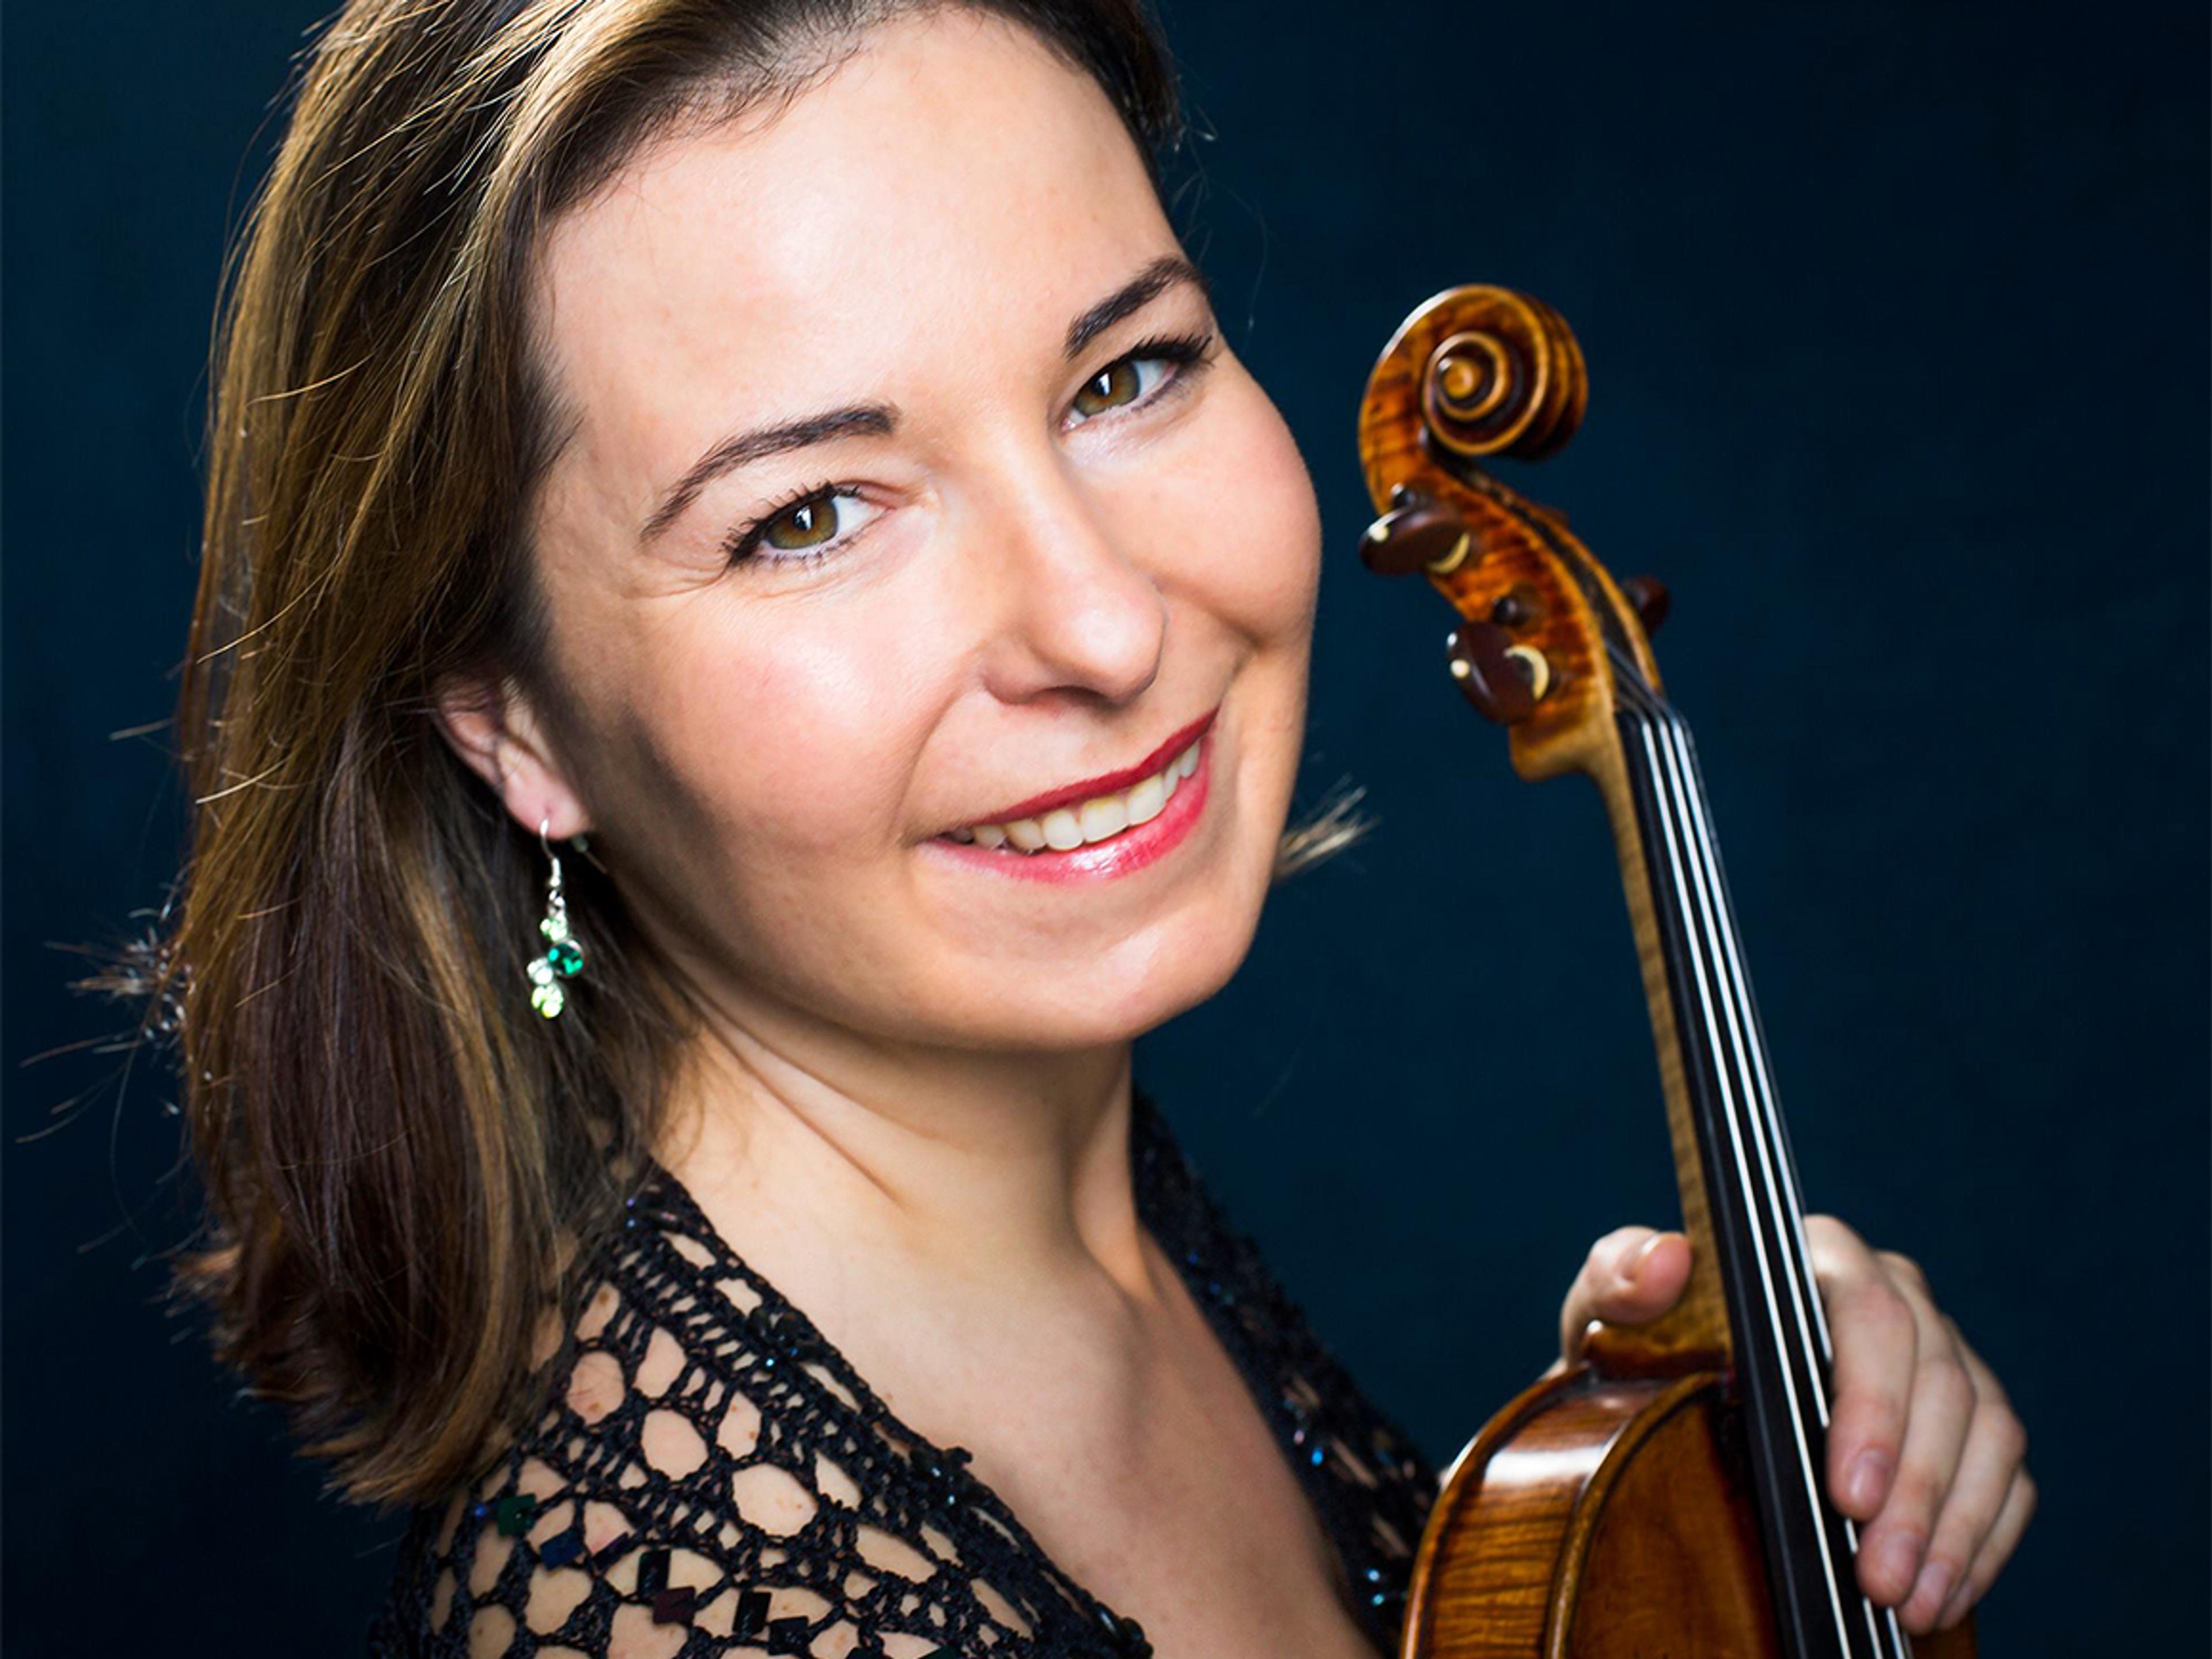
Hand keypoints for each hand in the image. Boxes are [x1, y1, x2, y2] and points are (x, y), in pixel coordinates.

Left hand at [1557, 1218, 2032, 1633]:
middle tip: (1877, 1578)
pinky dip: (1980, 1540)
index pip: (1871, 1313)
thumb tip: (1665, 1259)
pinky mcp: (1970, 1421)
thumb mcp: (1613, 1313)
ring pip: (1986, 1432)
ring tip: (1907, 1604)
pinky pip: (2006, 1477)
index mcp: (1820, 1256)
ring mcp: (1942, 1358)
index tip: (1847, 1494)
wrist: (1669, 1388)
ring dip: (1951, 1528)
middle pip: (1939, 1382)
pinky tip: (1942, 1596)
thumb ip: (1621, 1279)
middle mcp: (1897, 1296)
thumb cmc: (1646, 1344)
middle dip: (1915, 1492)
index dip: (1873, 1406)